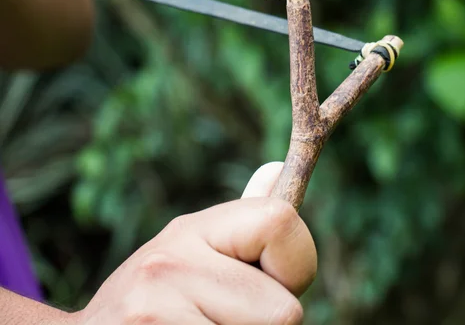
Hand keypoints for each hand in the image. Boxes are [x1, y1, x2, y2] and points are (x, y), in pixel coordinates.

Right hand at [72, 162, 316, 323]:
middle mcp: (171, 260)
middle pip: (285, 311)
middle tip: (220, 317)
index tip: (269, 282)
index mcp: (194, 228)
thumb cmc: (161, 298)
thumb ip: (245, 223)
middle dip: (265, 322)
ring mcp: (154, 307)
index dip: (295, 266)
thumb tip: (278, 168)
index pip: (282, 223)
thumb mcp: (197, 251)